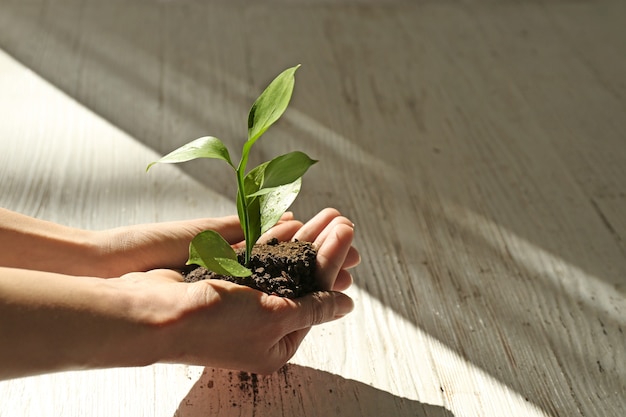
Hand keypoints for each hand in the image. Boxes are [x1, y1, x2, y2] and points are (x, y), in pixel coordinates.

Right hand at [114, 208, 359, 373]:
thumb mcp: (274, 319)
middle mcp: (260, 325)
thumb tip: (345, 306)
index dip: (333, 265)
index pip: (316, 300)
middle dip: (322, 248)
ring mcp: (241, 303)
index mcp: (275, 345)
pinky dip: (273, 241)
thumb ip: (313, 308)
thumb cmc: (213, 324)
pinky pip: (256, 258)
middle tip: (343, 220)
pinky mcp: (223, 283)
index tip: (349, 237)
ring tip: (325, 215)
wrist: (153, 313)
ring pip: (281, 266)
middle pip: (301, 280)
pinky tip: (291, 222)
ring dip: (303, 240)